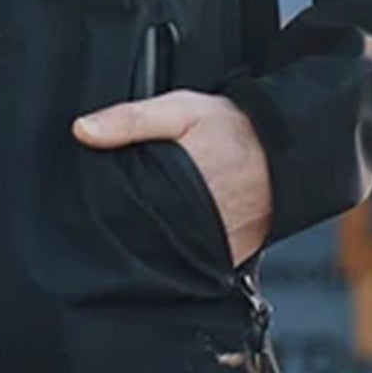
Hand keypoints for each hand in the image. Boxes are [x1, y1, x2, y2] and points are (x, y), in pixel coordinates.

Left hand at [72, 91, 271, 265]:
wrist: (287, 149)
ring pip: (168, 254)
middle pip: (144, 237)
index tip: (94, 206)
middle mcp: (196, 225)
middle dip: (128, 229)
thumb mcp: (179, 109)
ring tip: (146, 225)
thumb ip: (130, 120)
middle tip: (117, 215)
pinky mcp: (230, 258)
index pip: (127, 213)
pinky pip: (196, 262)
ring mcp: (215, 247)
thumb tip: (83, 130)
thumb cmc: (234, 129)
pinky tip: (173, 235)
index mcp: (177, 189)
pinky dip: (182, 251)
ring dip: (154, 243)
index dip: (106, 212)